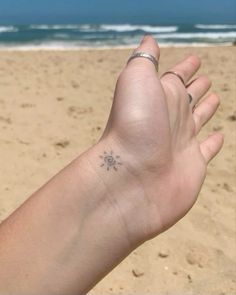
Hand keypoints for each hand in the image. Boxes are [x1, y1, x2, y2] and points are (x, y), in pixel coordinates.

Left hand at [94, 35, 222, 243]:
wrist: (132, 178)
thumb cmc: (133, 125)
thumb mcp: (136, 80)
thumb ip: (144, 60)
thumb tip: (149, 41)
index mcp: (160, 97)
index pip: (176, 78)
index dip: (185, 68)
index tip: (195, 60)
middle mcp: (170, 119)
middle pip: (188, 98)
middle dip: (197, 88)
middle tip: (206, 80)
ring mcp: (181, 143)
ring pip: (198, 120)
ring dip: (206, 109)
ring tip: (215, 98)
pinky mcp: (193, 165)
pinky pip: (207, 150)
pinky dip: (213, 143)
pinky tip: (218, 137)